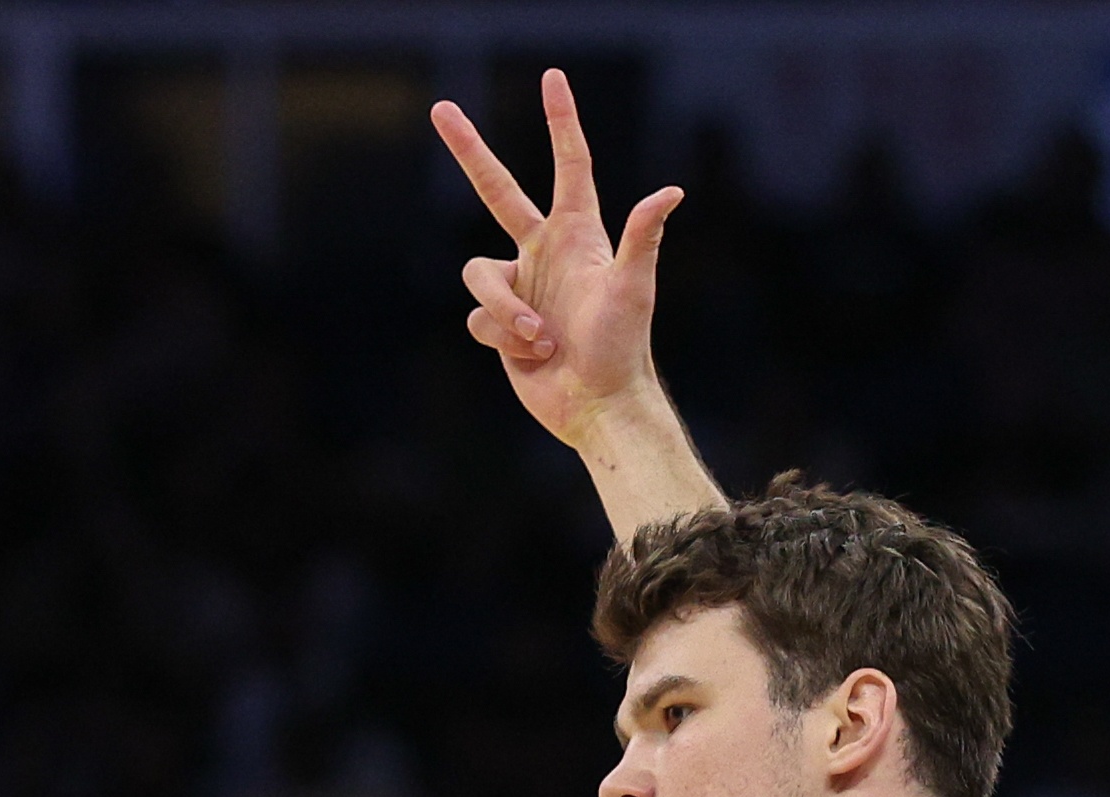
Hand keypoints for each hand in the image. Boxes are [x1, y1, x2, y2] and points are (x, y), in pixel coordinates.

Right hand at [432, 70, 682, 449]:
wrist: (598, 405)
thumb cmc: (623, 347)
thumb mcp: (633, 289)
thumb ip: (642, 237)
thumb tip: (670, 192)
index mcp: (577, 235)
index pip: (569, 165)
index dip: (561, 121)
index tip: (553, 78)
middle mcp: (543, 253)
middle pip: (496, 189)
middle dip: (468, 150)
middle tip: (440, 108)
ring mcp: (519, 287)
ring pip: (479, 275)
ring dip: (507, 310)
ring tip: (542, 339)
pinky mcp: (499, 323)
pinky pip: (479, 317)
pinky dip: (504, 337)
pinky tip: (534, 355)